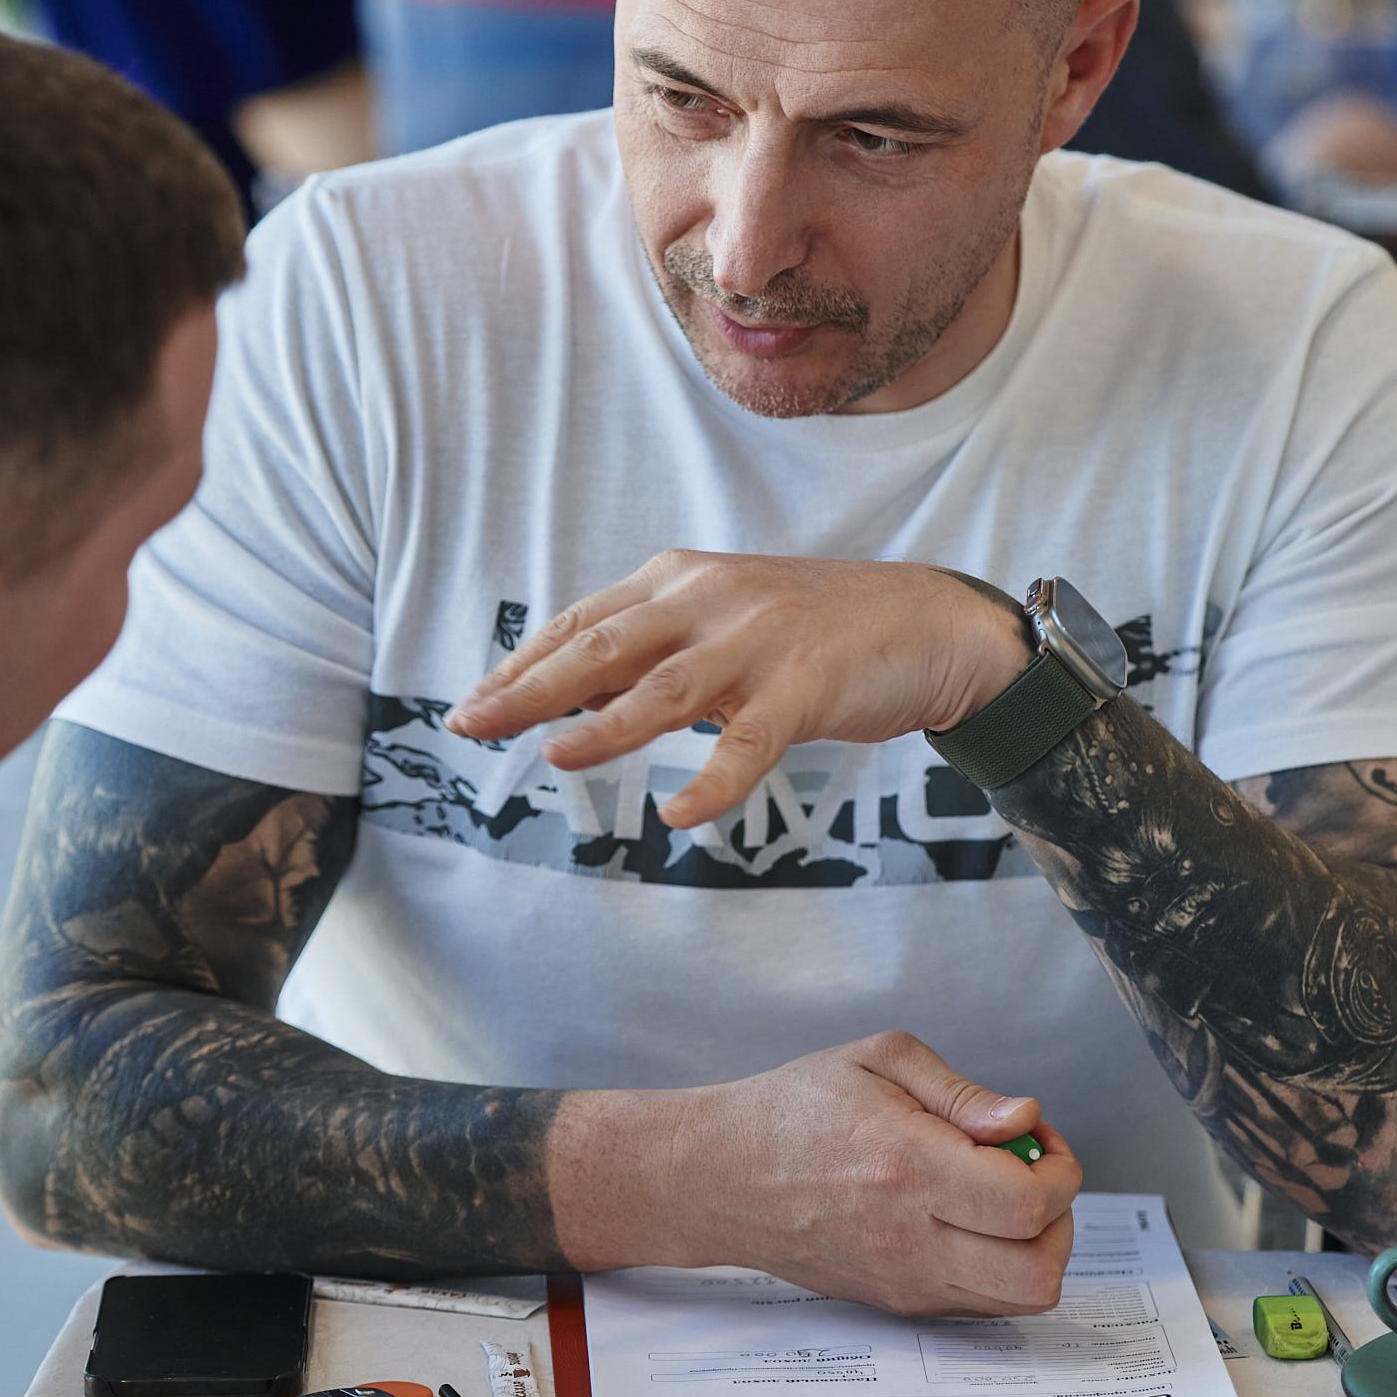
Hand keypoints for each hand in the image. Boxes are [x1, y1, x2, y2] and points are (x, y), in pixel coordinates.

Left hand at [447, 551, 1028, 827]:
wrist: (926, 623)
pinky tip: (679, 815)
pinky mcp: (807, 685)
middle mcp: (710, 601)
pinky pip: (751, 741)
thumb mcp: (720, 623)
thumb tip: (564, 693)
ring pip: (666, 689)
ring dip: (606, 727)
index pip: (582, 623)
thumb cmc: (812, 632)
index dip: (522, 665)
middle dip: (530, 688)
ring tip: (555, 759)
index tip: (471, 703)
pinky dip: (714, 781)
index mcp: (680, 580)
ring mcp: (759, 641)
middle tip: (470, 724)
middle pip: (603, 646)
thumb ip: (651, 652)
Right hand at [550, 1031, 1080, 1316]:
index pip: (1028, 1205)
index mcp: (909, 1168)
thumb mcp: (877, 1060)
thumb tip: (1024, 1120)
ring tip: (1002, 1197)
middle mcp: (910, 1238)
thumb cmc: (794, 1109)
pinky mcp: (897, 1302)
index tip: (1037, 1137)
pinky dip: (999, 1267)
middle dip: (1061, 1220)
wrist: (721, 1176)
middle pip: (1040, 1272)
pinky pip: (981, 1303)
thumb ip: (963, 1093)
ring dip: (1037, 1248)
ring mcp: (904, 1281)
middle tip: (1032, 1173)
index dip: (1059, 1170)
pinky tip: (969, 1218)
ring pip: (1020, 1300)